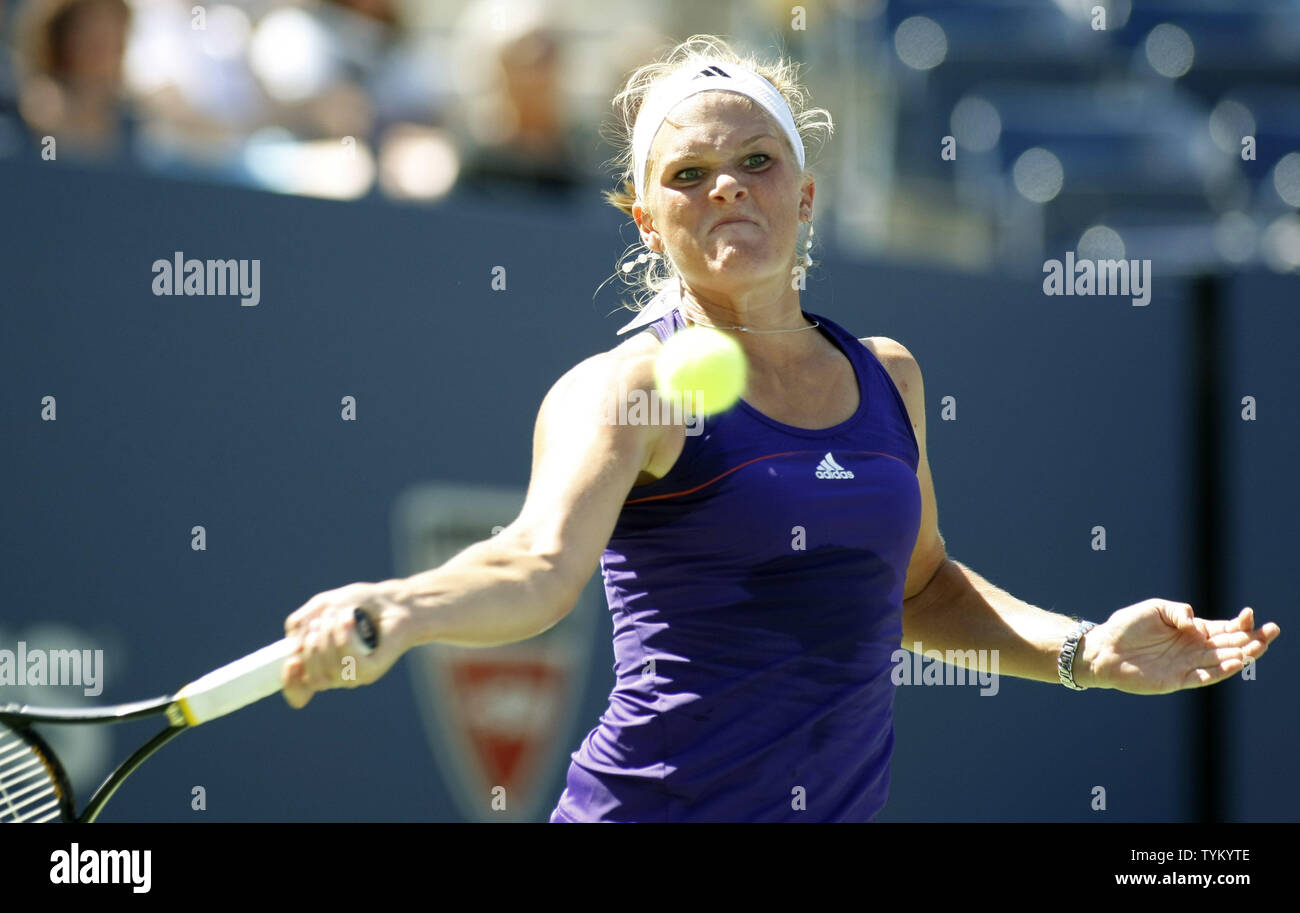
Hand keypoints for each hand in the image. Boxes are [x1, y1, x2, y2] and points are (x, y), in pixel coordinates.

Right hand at [281, 581, 410, 708]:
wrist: (394, 601)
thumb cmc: (359, 605)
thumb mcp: (322, 607)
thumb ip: (300, 624)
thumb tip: (293, 648)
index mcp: (318, 665)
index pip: (298, 691)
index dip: (289, 681)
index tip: (292, 661)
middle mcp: (334, 675)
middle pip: (311, 678)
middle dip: (312, 646)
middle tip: (322, 620)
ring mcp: (353, 675)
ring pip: (330, 670)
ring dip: (329, 637)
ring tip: (339, 614)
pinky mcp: (371, 671)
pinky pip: (351, 663)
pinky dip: (346, 637)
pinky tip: (349, 618)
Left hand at [1079, 600, 1279, 694]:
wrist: (1103, 649)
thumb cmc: (1127, 627)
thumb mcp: (1154, 609)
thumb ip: (1178, 611)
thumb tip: (1195, 620)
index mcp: (1191, 630)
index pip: (1224, 629)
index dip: (1240, 624)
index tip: (1251, 614)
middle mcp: (1194, 649)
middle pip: (1230, 646)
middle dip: (1252, 639)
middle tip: (1272, 631)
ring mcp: (1188, 665)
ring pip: (1223, 662)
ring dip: (1242, 655)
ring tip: (1258, 647)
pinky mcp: (1178, 680)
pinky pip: (1205, 677)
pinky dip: (1221, 671)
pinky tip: (1236, 663)